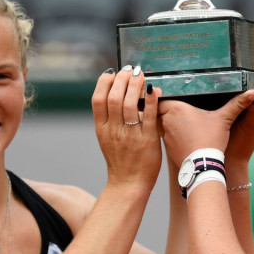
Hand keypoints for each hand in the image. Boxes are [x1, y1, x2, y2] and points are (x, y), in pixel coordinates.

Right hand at [92, 67, 161, 189]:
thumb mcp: (106, 137)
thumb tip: (114, 92)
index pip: (98, 99)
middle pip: (114, 98)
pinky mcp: (147, 140)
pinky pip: (149, 116)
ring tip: (141, 75)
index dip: (104, 82)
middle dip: (122, 79)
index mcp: (102, 128)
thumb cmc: (120, 159)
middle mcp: (114, 130)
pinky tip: (155, 89)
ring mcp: (130, 135)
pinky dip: (152, 100)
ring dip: (136, 86)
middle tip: (130, 70)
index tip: (113, 72)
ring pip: (130, 104)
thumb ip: (109, 117)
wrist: (128, 183)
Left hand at [158, 90, 253, 165]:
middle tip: (175, 107)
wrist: (204, 166)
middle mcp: (166, 120)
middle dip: (166, 109)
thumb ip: (237, 104)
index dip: (164, 96)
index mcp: (176, 108)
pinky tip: (181, 135)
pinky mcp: (166, 147)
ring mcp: (165, 134)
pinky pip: (164, 136)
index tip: (169, 95)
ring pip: (160, 123)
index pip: (162, 98)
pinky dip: (171, 135)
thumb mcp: (225, 119)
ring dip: (167, 122)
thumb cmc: (212, 140)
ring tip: (178, 121)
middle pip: (160, 110)